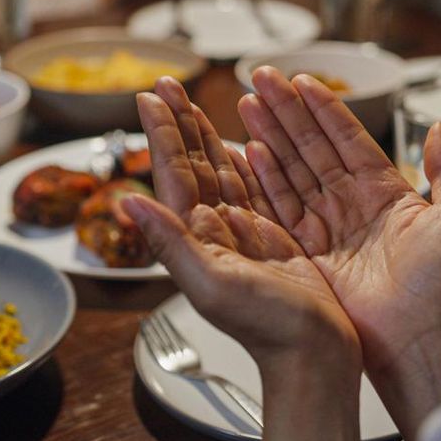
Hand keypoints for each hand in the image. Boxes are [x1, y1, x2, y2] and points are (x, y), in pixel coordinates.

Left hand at [121, 77, 365, 440]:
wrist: (314, 355)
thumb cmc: (270, 329)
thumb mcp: (212, 286)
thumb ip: (168, 243)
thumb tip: (127, 204)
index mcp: (196, 237)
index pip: (172, 174)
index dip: (161, 135)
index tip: (150, 98)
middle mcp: (214, 232)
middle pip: (192, 165)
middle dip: (179, 123)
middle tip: (168, 85)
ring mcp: (242, 234)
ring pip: (219, 172)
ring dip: (204, 136)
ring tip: (192, 104)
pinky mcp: (271, 238)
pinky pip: (252, 189)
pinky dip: (243, 162)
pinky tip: (239, 145)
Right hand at [238, 68, 440, 440]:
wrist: (419, 338)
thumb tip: (440, 126)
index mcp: (386, 191)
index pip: (349, 138)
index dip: (325, 109)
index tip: (303, 81)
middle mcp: (352, 204)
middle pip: (312, 147)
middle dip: (287, 112)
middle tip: (262, 78)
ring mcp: (327, 227)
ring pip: (292, 171)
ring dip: (269, 136)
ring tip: (247, 103)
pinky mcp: (308, 253)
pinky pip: (281, 208)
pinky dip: (264, 179)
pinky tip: (249, 151)